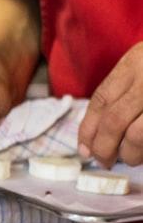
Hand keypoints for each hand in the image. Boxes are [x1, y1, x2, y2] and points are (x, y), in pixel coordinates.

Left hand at [78, 42, 142, 166]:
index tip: (85, 149)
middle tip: (104, 161)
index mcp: (136, 61)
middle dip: (104, 147)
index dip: (88, 129)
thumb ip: (124, 92)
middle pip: (115, 120)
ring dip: (130, 153)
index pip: (101, 100)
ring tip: (131, 158)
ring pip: (139, 134)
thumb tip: (93, 137)